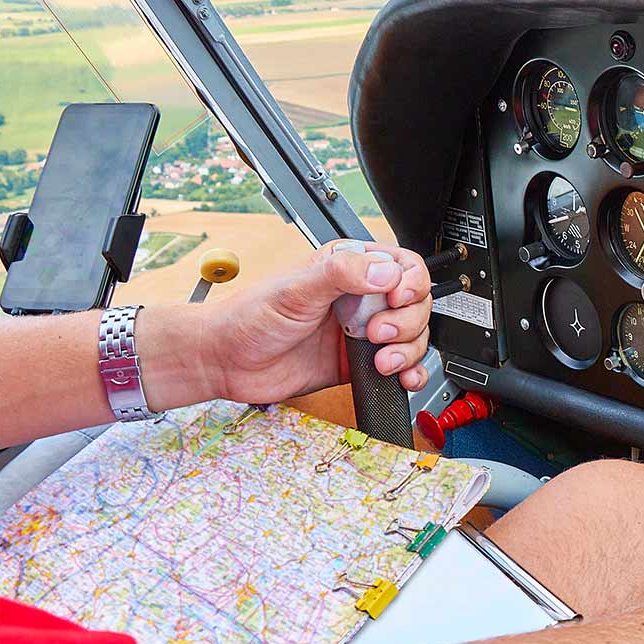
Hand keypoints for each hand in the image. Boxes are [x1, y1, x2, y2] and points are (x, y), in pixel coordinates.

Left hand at [205, 240, 432, 404]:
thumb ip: (342, 274)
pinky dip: (411, 372)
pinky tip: (402, 377)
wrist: (228, 363)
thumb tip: (385, 272)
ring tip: (381, 360)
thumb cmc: (250, 318)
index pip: (404, 266)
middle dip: (406, 322)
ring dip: (409, 350)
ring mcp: (363, 330)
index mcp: (349, 267)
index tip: (395, 300)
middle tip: (376, 333)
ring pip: (414, 336)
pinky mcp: (360, 362)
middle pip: (416, 304)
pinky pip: (402, 365)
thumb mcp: (296, 288)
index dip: (410, 283)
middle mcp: (361, 297)